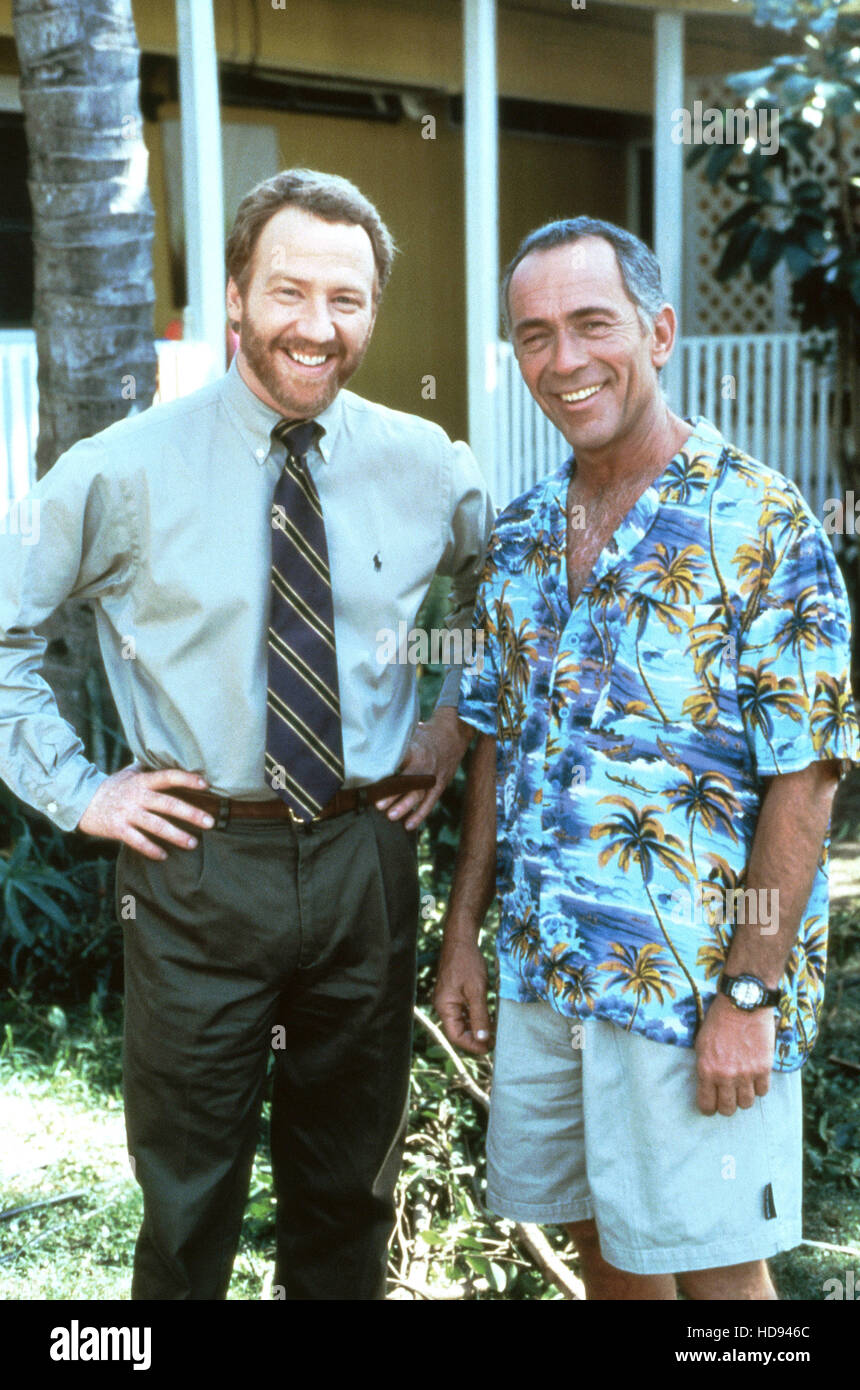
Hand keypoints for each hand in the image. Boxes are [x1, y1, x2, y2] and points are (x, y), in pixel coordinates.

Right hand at [78, 765, 214, 860]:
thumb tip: (170, 754)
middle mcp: (136, 796)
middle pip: (167, 804)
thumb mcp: (129, 773)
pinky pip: (137, 841)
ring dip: (176, 835)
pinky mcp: (117, 829)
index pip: (167, 777)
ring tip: (193, 843)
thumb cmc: (112, 786)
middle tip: (210, 822)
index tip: (205, 784)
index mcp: (141, 780)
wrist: (81, 801)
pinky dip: (151, 849)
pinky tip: (163, 856)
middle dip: (190, 813)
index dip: (186, 779)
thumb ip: (149, 767)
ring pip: (155, 825)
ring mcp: (127, 813)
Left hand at [375, 707, 472, 830]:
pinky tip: (408, 825)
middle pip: (408, 781)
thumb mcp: (409, 732)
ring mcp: (433, 777)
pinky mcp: (439, 786)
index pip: (398, 762)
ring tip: (390, 816)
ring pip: (419, 794)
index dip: (385, 771)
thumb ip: (394, 744)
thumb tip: (368, 750)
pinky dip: (419, 815)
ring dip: (405, 806)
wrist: (452, 736)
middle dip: (393, 793)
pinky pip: (429, 802)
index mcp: (416, 749)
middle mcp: (425, 765)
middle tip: (378, 804)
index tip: (371, 778)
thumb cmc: (424, 735)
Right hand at [433, 932, 491, 1054]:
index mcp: (445, 1007)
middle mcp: (443, 1005)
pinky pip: (463, 1011)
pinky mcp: (454, 993)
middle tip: (494, 1041)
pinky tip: (487, 1018)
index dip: (472, 1045)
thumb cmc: (467, 963)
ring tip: (493, 1032)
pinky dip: (474, 1017)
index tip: (490, 1048)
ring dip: (476, 1028)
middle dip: (475, 1038)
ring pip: (461, 1022)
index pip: (456, 1036)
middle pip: (458, 1030)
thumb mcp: (477, 990)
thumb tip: (483, 1038)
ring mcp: (448, 999)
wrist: (461, 940)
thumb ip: (479, 1016)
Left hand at [695, 993, 775, 1116]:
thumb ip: (705, 1066)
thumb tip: (708, 1084)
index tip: (711, 1106)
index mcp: (707, 1070)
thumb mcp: (702, 1043)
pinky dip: (758, 1087)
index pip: (707, 1105)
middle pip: (728, 1109)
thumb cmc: (718, 1020)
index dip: (708, 1108)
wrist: (742, 1004)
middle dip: (726, 1106)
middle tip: (727, 1098)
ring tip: (741, 1087)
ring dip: (743, 1097)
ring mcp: (747, 1074)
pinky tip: (754, 1078)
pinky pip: (762, 1091)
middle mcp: (726, 1076)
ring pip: (747, 1103)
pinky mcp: (764, 1068)